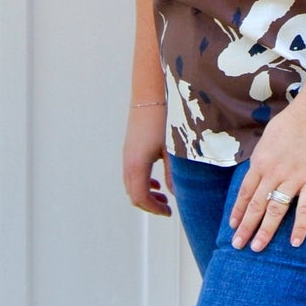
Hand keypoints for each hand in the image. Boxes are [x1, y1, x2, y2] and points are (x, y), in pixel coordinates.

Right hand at [123, 102, 171, 216]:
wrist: (151, 92)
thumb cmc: (165, 119)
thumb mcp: (174, 150)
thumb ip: (175, 175)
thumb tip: (177, 194)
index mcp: (137, 165)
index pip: (140, 197)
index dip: (154, 209)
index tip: (169, 212)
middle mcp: (128, 161)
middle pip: (133, 194)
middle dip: (149, 205)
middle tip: (167, 209)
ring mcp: (128, 154)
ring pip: (131, 184)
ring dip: (146, 194)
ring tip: (163, 195)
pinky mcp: (131, 147)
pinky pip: (132, 173)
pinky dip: (142, 183)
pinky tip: (157, 181)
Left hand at [229, 97, 305, 250]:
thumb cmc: (294, 119)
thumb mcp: (269, 136)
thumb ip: (263, 155)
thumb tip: (258, 166)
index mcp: (260, 162)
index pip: (245, 192)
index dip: (238, 211)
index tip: (233, 226)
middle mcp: (273, 173)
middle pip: (256, 205)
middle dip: (246, 227)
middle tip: (238, 245)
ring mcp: (293, 179)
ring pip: (275, 210)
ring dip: (265, 231)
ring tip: (257, 247)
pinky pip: (305, 209)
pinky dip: (299, 227)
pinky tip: (295, 242)